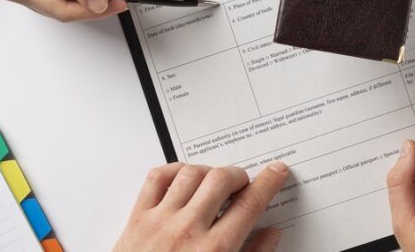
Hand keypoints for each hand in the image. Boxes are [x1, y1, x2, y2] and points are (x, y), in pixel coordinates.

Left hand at [114, 162, 288, 251]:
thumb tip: (270, 235)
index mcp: (215, 251)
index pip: (250, 204)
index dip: (268, 183)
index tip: (276, 171)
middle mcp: (187, 232)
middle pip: (221, 180)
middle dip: (239, 175)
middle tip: (243, 183)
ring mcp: (160, 222)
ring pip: (191, 174)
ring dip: (209, 172)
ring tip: (214, 182)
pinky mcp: (138, 219)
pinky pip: (157, 179)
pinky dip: (174, 170)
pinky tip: (184, 178)